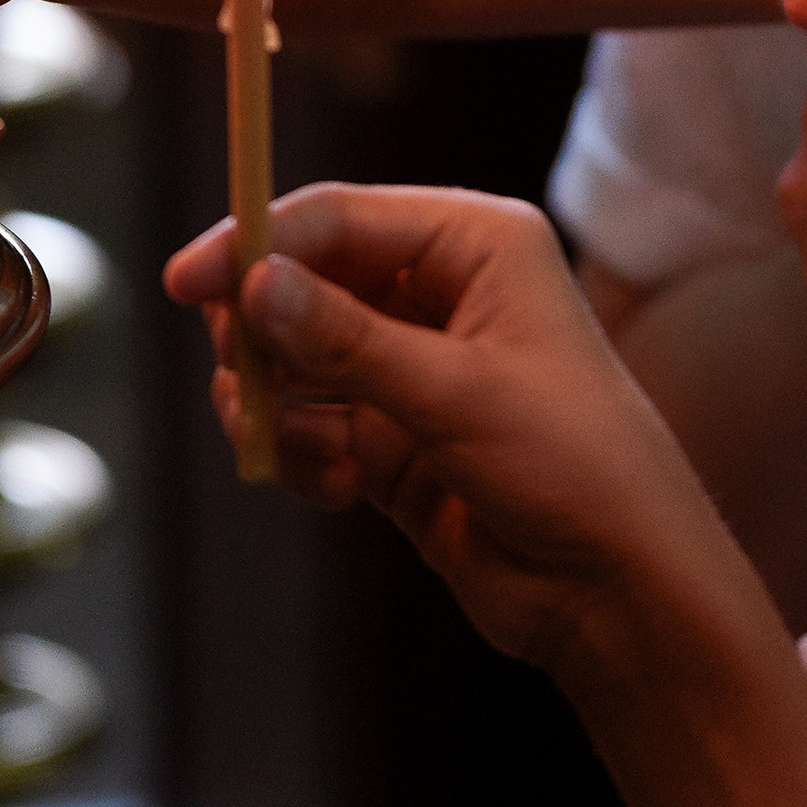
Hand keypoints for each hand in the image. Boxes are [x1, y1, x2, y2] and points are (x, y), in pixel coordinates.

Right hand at [164, 184, 760, 696]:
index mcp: (478, 245)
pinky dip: (302, 451)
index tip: (187, 285)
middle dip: (264, 334)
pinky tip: (340, 489)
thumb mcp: (455, 394)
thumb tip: (253, 283)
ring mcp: (415, 367)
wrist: (619, 590)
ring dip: (280, 403)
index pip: (340, 217)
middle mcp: (444, 292)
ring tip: (306, 452)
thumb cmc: (572, 465)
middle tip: (248, 386)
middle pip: (305, 281)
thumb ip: (346, 339)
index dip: (259, 242)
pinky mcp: (395, 438)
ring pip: (296, 357)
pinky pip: (310, 422)